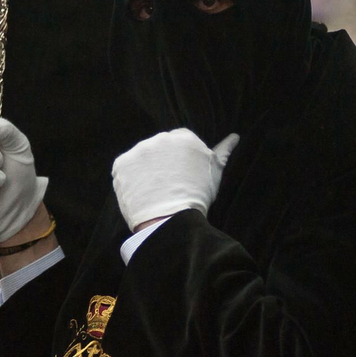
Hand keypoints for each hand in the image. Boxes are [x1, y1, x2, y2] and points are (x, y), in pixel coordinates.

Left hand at [111, 129, 238, 232]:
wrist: (171, 220)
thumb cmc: (198, 195)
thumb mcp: (215, 171)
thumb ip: (223, 150)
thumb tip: (235, 136)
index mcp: (183, 137)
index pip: (180, 141)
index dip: (181, 159)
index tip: (182, 175)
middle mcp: (159, 138)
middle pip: (160, 147)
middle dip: (163, 161)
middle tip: (169, 184)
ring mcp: (138, 151)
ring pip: (142, 157)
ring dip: (145, 170)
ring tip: (154, 190)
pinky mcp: (121, 164)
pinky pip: (124, 169)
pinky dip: (130, 179)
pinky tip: (141, 192)